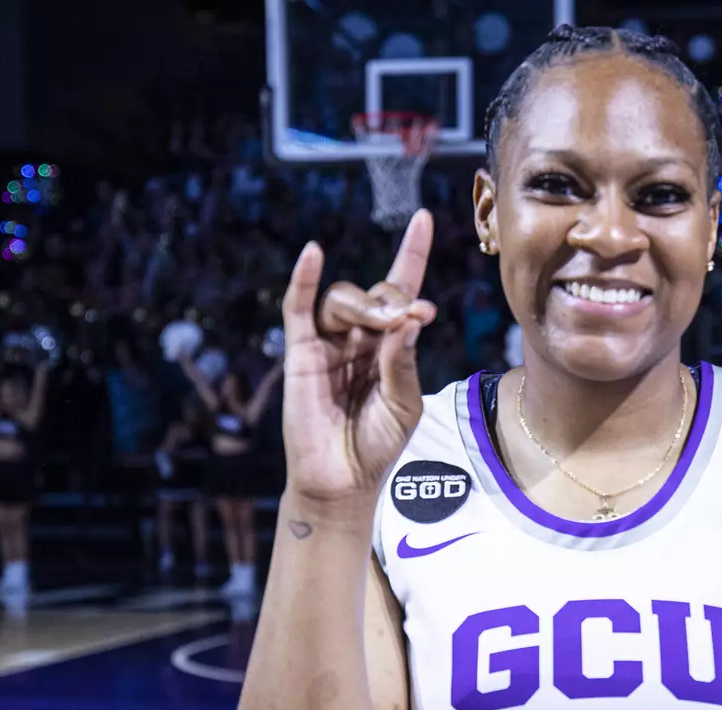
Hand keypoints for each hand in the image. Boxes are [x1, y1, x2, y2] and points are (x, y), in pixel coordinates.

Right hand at [280, 210, 436, 505]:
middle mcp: (360, 336)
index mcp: (392, 344)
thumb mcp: (404, 404)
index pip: (402, 289)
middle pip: (376, 294)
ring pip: (344, 300)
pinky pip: (299, 307)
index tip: (422, 218)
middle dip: (395, 300)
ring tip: (383, 323)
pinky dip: (303, 279)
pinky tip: (313, 255)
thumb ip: (404, 362)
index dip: (411, 253)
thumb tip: (409, 318)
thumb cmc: (377, 444)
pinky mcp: (301, 352)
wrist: (342, 479)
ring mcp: (329, 342)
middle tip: (410, 317)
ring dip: (366, 304)